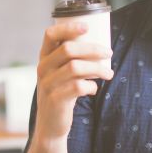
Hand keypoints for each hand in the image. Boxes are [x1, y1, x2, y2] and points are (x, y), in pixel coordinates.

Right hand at [33, 20, 113, 140]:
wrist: (50, 125)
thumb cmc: (61, 95)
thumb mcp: (59, 75)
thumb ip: (71, 61)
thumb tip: (100, 46)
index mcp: (43, 58)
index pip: (50, 35)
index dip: (68, 27)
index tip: (87, 27)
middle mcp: (42, 69)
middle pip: (68, 49)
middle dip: (93, 49)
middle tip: (108, 52)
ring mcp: (47, 84)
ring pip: (75, 67)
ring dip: (97, 68)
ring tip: (108, 73)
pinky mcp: (56, 99)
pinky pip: (78, 87)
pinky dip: (91, 86)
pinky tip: (94, 89)